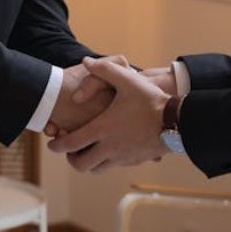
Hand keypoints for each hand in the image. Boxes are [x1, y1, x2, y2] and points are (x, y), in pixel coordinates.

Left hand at [47, 56, 170, 172]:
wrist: (178, 122)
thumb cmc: (150, 101)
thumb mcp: (127, 80)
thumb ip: (105, 69)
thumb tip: (86, 61)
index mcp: (103, 129)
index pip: (71, 144)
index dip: (57, 145)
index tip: (52, 142)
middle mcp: (110, 147)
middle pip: (81, 165)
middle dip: (70, 159)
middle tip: (69, 150)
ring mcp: (122, 158)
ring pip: (96, 170)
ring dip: (88, 163)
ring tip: (86, 151)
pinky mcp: (134, 162)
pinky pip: (112, 167)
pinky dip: (104, 162)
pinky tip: (107, 149)